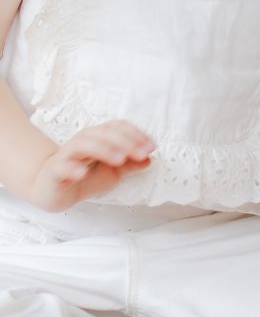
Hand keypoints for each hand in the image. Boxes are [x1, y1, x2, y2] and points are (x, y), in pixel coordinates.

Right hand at [27, 120, 155, 212]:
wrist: (52, 189)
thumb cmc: (85, 175)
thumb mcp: (113, 172)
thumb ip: (130, 165)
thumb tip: (149, 159)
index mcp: (98, 138)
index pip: (117, 127)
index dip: (135, 134)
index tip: (152, 147)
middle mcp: (83, 141)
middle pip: (102, 133)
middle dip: (125, 141)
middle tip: (141, 154)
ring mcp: (67, 156)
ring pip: (82, 144)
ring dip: (103, 149)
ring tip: (119, 159)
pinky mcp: (54, 172)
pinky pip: (61, 167)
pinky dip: (72, 168)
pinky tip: (82, 173)